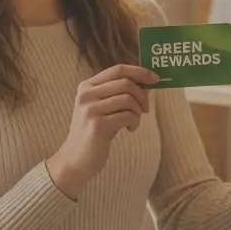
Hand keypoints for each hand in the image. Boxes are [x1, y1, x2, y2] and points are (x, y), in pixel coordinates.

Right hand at [47, 64, 159, 197]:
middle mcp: (86, 94)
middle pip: (126, 83)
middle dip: (142, 95)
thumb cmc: (95, 132)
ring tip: (134, 121)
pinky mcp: (98, 125)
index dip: (139, 72)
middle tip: (145, 109)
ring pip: (128, 99)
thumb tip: (148, 81)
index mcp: (87, 86)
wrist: (75, 160)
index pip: (118, 69)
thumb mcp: (104, 108)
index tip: (155, 78)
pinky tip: (130, 129)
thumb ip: (121, 93)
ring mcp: (90, 109)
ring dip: (138, 111)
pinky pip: (128, 116)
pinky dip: (135, 122)